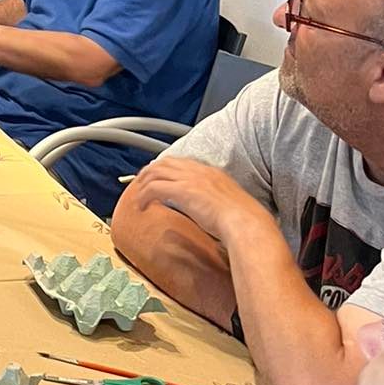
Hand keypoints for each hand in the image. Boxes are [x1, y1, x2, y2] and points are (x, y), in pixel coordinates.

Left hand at [125, 157, 263, 247]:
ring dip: (143, 183)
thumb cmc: (243, 220)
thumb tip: (209, 211)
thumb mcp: (230, 204)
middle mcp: (199, 171)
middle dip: (149, 172)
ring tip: (138, 196)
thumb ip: (217, 202)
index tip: (158, 178)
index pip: (182, 162)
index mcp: (212, 172)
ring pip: (156, 172)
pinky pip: (154, 188)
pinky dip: (144, 196)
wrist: (246, 222)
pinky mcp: (182, 191)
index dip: (166, 168)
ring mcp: (190, 179)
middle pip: (165, 162)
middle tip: (141, 184)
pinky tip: (141, 206)